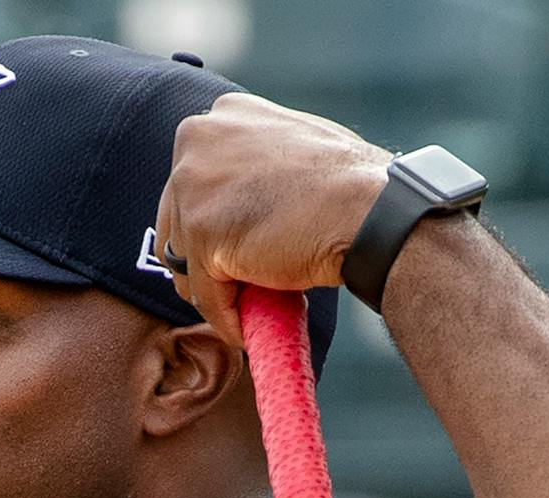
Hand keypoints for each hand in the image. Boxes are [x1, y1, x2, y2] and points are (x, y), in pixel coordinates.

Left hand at [154, 92, 390, 348]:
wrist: (371, 210)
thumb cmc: (352, 185)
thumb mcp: (293, 147)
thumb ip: (260, 160)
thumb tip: (246, 194)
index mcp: (221, 116)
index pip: (193, 180)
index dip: (213, 221)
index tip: (234, 249)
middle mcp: (197, 140)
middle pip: (177, 218)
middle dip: (202, 258)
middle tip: (237, 286)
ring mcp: (195, 185)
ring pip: (185, 260)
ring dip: (212, 290)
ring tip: (246, 308)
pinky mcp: (202, 233)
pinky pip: (205, 294)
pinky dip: (225, 318)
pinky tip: (248, 330)